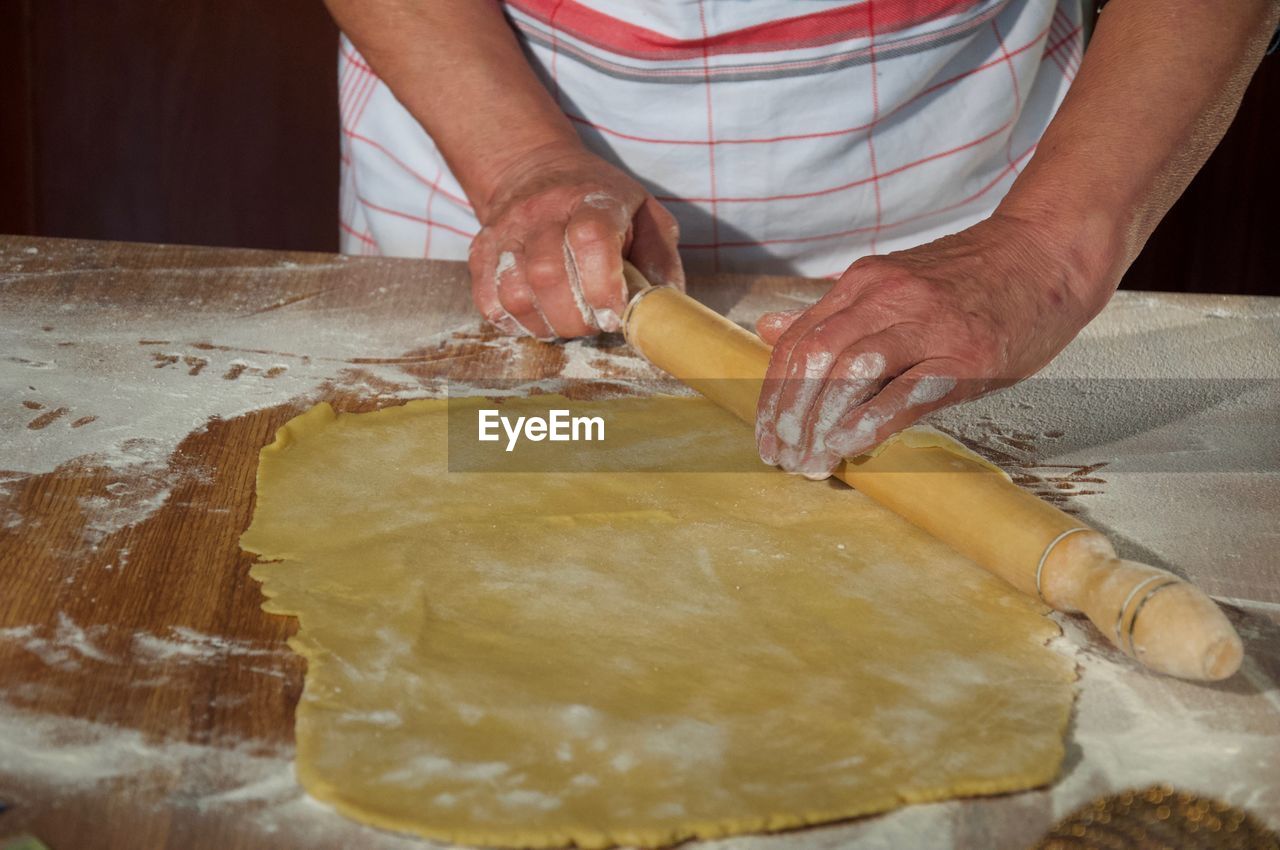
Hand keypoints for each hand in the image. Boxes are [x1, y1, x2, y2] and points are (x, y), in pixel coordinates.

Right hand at [468, 143, 682, 338]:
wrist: (537, 170)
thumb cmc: (602, 203)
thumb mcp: (645, 215)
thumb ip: (660, 260)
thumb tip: (665, 310)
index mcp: (592, 199)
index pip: (589, 238)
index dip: (602, 286)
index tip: (614, 314)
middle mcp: (542, 211)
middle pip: (548, 275)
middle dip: (577, 318)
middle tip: (594, 322)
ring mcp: (506, 231)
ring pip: (515, 295)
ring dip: (547, 324)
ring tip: (568, 321)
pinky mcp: (480, 252)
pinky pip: (489, 303)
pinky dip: (516, 323)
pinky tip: (539, 315)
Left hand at [754, 213, 1108, 478]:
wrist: (1047, 255)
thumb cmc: (971, 280)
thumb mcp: (892, 283)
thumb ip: (830, 311)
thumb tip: (767, 329)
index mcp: (863, 283)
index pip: (798, 340)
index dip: (773, 392)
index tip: (766, 432)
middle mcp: (886, 298)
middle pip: (814, 359)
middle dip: (788, 414)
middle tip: (780, 456)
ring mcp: (927, 325)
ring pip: (850, 374)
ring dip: (820, 424)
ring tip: (810, 461)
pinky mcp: (965, 356)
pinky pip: (904, 394)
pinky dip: (868, 424)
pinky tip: (848, 448)